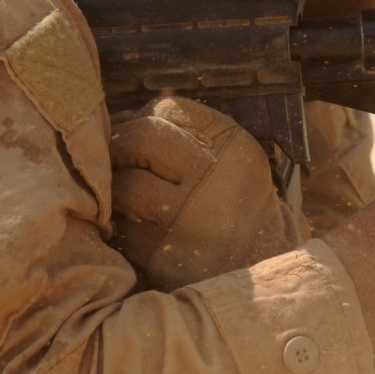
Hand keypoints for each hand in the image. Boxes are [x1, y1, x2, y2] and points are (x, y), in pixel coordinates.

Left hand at [108, 96, 299, 289]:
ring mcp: (184, 216)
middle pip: (142, 138)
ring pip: (125, 183)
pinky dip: (121, 221)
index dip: (144, 118)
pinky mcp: (160, 252)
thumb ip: (190, 132)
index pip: (168, 109)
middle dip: (122, 146)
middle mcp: (211, 176)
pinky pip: (122, 224)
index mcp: (230, 144)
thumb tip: (121, 117)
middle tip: (120, 160)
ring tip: (125, 193)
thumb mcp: (231, 156)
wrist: (258, 264)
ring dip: (116, 186)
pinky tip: (136, 223)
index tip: (141, 135)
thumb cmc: (233, 201)